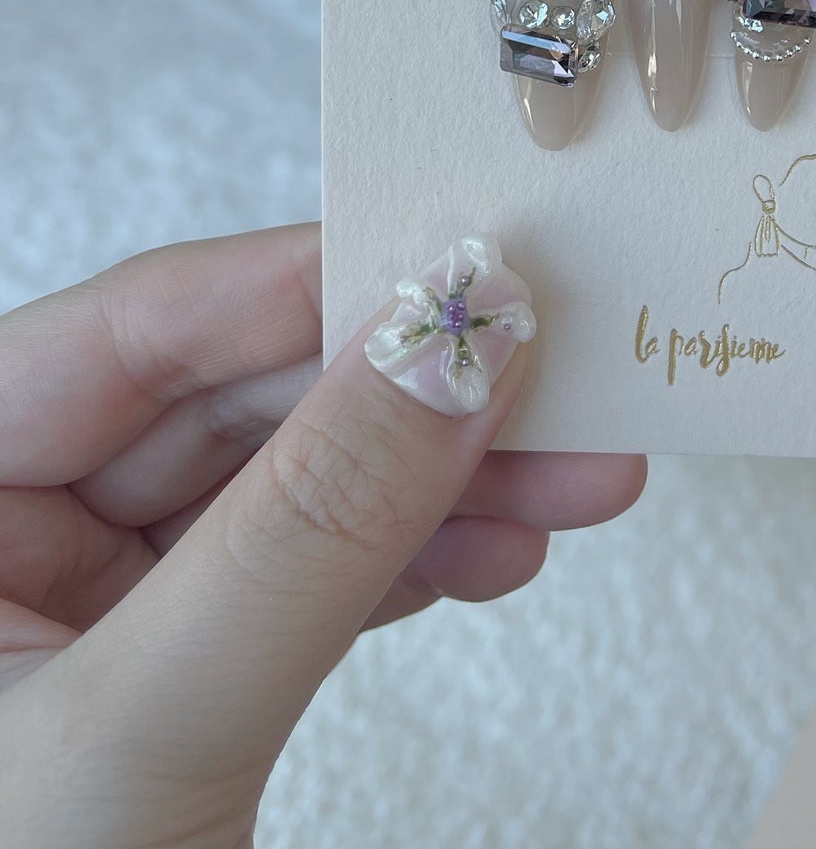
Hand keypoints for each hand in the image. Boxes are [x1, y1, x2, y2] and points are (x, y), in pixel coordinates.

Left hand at [0, 225, 643, 846]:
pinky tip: (506, 545)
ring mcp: (81, 600)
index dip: (315, 280)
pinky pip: (299, 575)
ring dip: (441, 478)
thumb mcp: (144, 728)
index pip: (142, 325)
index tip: (470, 259)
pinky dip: (408, 562)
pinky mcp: (159, 669)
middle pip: (239, 399)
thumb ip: (308, 530)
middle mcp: (1, 522)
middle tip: (565, 366)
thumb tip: (452, 343)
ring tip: (584, 471)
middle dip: (413, 393)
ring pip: (289, 486)